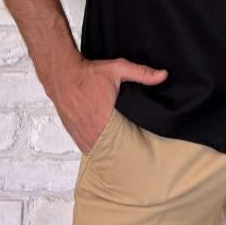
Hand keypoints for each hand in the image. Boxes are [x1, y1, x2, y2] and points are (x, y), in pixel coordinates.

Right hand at [49, 54, 167, 154]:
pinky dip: (94, 147)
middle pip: (108, 150)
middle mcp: (89, 131)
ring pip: (96, 150)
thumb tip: (163, 74)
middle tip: (134, 155)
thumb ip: (141, 73)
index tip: (141, 150)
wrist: (62, 73)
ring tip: (120, 154)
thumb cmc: (89, 73)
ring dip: (106, 151)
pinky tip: (104, 147)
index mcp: (102, 120)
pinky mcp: (72, 131)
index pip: (120, 143)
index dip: (131, 148)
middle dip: (120, 152)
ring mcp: (78, 133)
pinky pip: (85, 146)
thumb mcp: (118, 69)